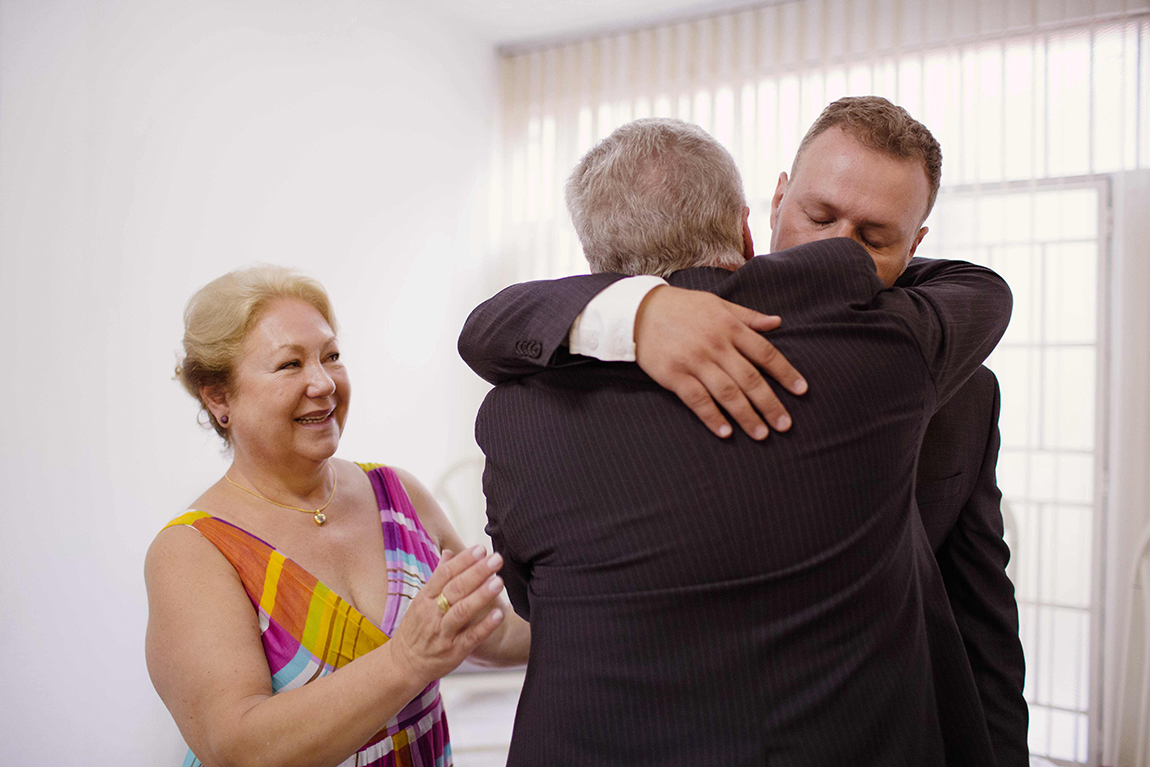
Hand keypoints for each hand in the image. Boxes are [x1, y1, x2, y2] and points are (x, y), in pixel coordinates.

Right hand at [386, 546, 505, 686]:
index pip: (445, 574)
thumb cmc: (416, 628)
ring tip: (499, 582)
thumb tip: (449, 553)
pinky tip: (499, 614)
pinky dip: (485, 626)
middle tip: (496, 559)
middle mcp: (433, 613)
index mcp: (425, 598)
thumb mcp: (421, 600)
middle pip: (455, 589)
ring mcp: (443, 633)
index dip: (463, 560)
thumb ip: (438, 577)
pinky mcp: (454, 652)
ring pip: (462, 611)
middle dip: (477, 572)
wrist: (403, 664)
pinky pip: (471, 637)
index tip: (481, 548)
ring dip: (481, 596)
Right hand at [634, 285, 807, 439]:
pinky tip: (726, 432)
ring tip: (762, 434)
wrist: (639, 312)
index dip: (785, 373)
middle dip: (770, 404)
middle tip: (785, 425)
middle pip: (750, 379)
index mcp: (729, 327)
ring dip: (746, 416)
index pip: (765, 353)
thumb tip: (777, 322)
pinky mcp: (674, 375)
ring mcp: (694, 361)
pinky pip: (697, 400)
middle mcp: (716, 345)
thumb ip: (748, 316)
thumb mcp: (717, 303)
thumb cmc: (683, 307)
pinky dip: (712, 417)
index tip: (801, 391)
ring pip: (727, 393)